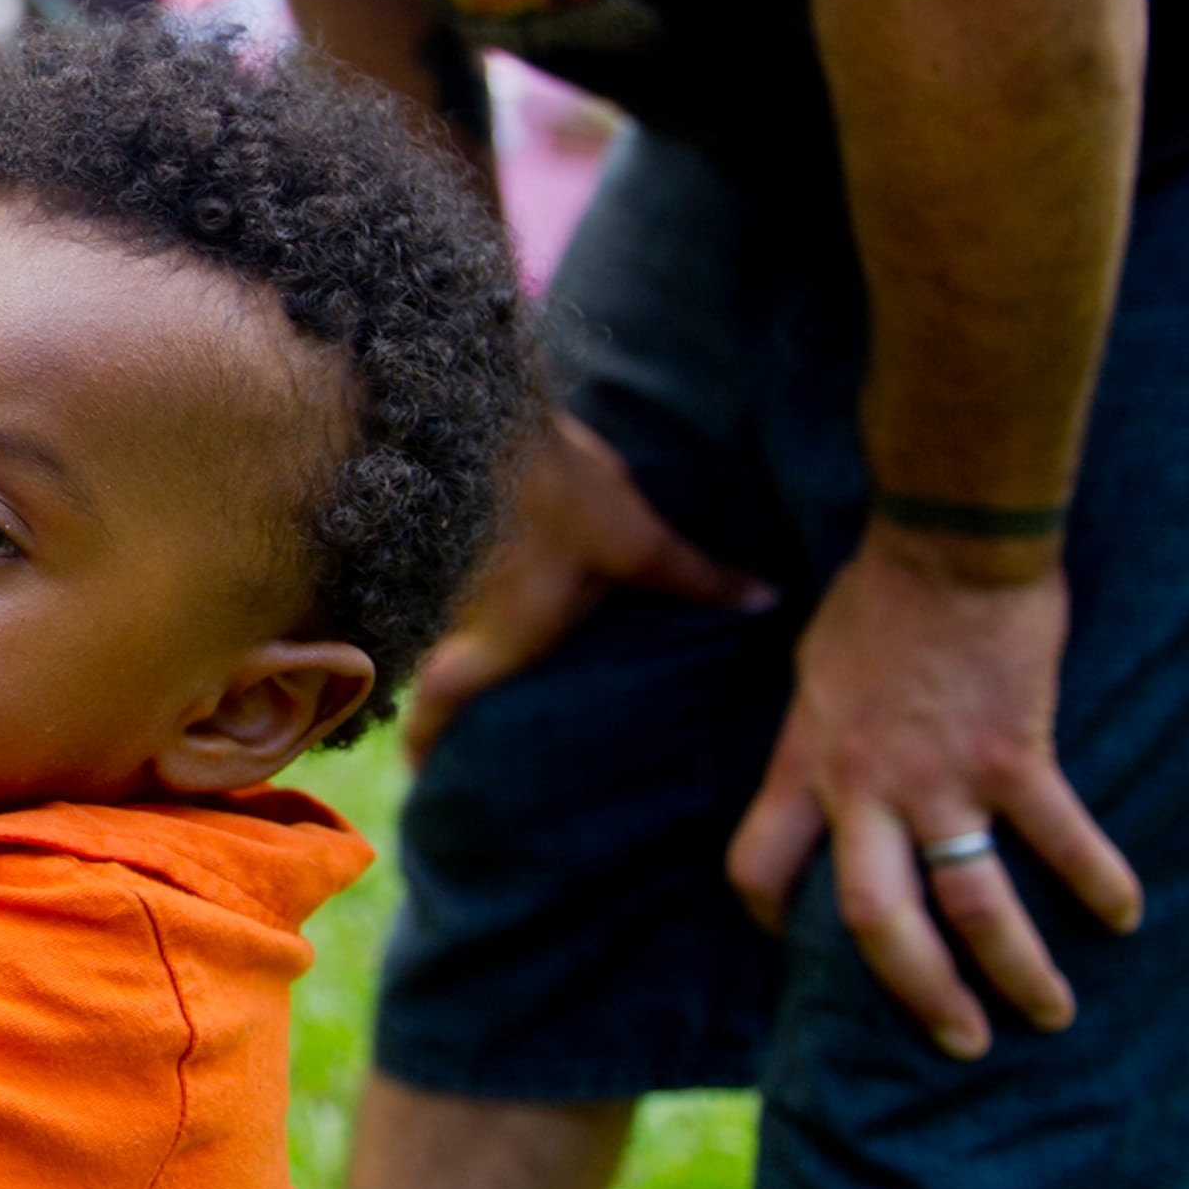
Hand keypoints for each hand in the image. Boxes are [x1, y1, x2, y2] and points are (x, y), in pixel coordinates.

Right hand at [404, 411, 777, 760]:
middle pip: (428, 686)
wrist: (482, 411)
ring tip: (470, 668)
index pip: (440, 715)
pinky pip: (429, 594)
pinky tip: (468, 593)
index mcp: (503, 646)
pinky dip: (443, 605)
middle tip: (457, 734)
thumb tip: (765, 601)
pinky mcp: (427, 544)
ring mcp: (432, 585)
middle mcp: (455, 627)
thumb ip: (693, 579)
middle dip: (438, 714)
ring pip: (422, 637)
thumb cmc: (559, 491)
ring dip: (440, 656)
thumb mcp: (637, 541)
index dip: (428, 751)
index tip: (428, 776)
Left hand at [725, 533, 1142, 1058]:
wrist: (945, 544)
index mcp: (807, 762)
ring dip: (1017, 969)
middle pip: (875, 921)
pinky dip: (1098, 882)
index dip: (766, 914)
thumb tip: (829, 777)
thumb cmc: (879, 599)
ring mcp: (940, 776)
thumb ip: (821, 736)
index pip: (756, 862)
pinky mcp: (1013, 755)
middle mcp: (863, 785)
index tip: (791, 951)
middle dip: (918, 991)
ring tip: (1050, 1012)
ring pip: (974, 904)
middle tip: (957, 1039)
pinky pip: (1061, 840)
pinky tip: (1126, 916)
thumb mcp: (816, 670)